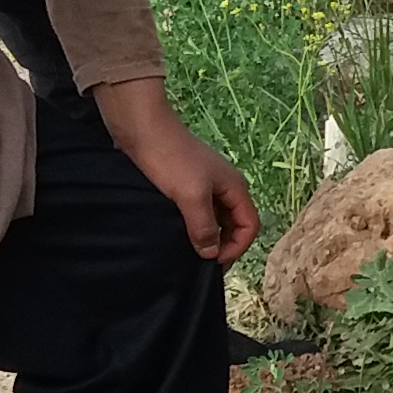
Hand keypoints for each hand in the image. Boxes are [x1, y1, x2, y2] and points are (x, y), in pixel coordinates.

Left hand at [98, 79, 261, 263]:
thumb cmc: (171, 160)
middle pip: (235, 224)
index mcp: (234, 187)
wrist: (142, 130)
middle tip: (201, 262)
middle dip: (224, 245)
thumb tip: (211, 253)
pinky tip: (178, 233)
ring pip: (216, 219)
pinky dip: (194, 226)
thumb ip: (204, 227)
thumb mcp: (191, 197)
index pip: (250, 225)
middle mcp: (225, 187)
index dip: (237, 247)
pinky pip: (199, 212)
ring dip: (207, 236)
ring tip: (189, 250)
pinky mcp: (186, 184)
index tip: (213, 262)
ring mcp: (206, 185)